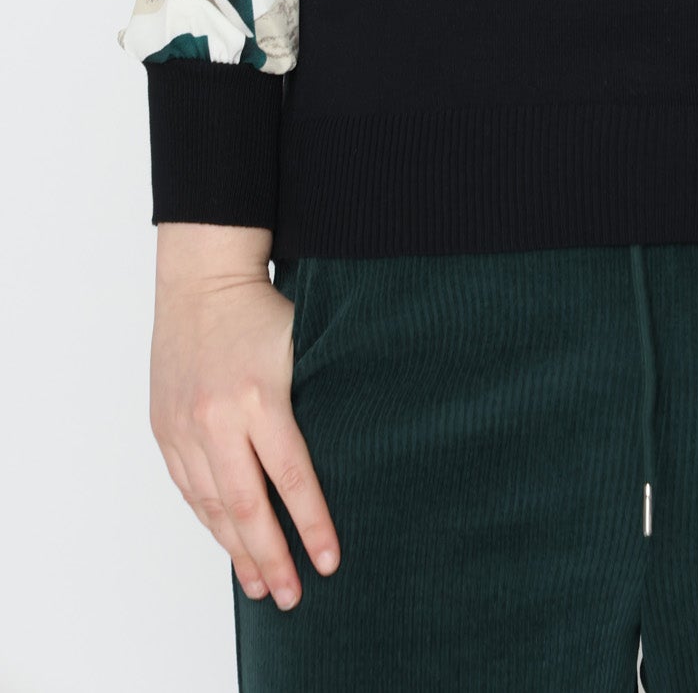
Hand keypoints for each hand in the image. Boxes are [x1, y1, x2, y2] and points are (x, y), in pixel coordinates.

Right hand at [150, 226, 340, 608]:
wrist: (201, 279)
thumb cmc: (261, 307)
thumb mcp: (302, 346)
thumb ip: (314, 400)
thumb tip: (354, 448)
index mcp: (259, 397)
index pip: (291, 478)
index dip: (312, 524)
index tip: (328, 562)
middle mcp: (216, 419)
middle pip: (246, 507)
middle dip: (271, 557)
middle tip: (290, 597)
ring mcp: (184, 427)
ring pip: (212, 506)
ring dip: (236, 551)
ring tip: (259, 585)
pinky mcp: (164, 429)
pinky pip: (188, 488)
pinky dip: (209, 521)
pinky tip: (228, 543)